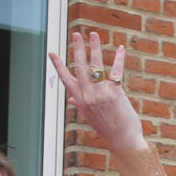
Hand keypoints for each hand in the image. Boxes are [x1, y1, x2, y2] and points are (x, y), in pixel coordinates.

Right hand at [50, 33, 146, 152]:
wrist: (123, 141)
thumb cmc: (108, 129)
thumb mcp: (90, 117)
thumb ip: (81, 104)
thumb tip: (72, 99)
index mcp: (81, 101)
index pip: (66, 79)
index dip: (58, 65)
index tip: (52, 53)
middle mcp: (89, 96)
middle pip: (80, 68)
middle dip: (77, 49)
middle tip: (76, 34)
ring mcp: (101, 93)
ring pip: (96, 65)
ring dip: (95, 48)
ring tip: (94, 34)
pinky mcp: (115, 93)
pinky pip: (116, 71)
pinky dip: (119, 59)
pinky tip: (120, 48)